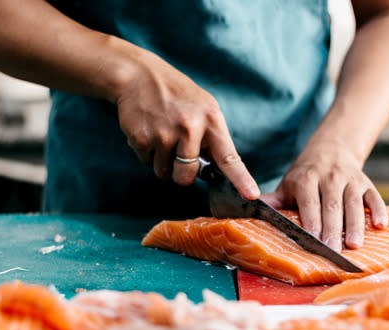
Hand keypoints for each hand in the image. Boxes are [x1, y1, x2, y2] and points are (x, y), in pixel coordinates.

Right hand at [114, 53, 258, 199]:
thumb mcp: (204, 106)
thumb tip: (216, 170)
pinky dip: (148, 153)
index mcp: (211, 119)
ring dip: (163, 162)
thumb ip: (212, 136)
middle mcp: (190, 128)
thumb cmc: (175, 94)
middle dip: (182, 172)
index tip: (250, 194)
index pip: (229, 157)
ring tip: (162, 135)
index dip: (241, 179)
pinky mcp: (143, 139)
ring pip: (165, 173)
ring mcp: (165, 135)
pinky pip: (148, 163)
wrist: (138, 76)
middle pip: (187, 176)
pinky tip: (149, 131)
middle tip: (177, 150)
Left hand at [259, 142, 386, 250]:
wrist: (331, 149)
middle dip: (333, 229)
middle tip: (333, 251)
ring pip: (354, 203)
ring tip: (355, 244)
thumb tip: (250, 209)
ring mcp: (350, 180)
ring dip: (355, 224)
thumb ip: (274, 200)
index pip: (309, 202)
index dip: (311, 220)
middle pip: (332, 206)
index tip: (312, 239)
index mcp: (307, 179)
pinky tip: (381, 226)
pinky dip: (379, 210)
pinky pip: (375, 197)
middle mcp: (330, 178)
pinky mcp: (366, 183)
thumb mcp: (288, 184)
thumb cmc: (306, 176)